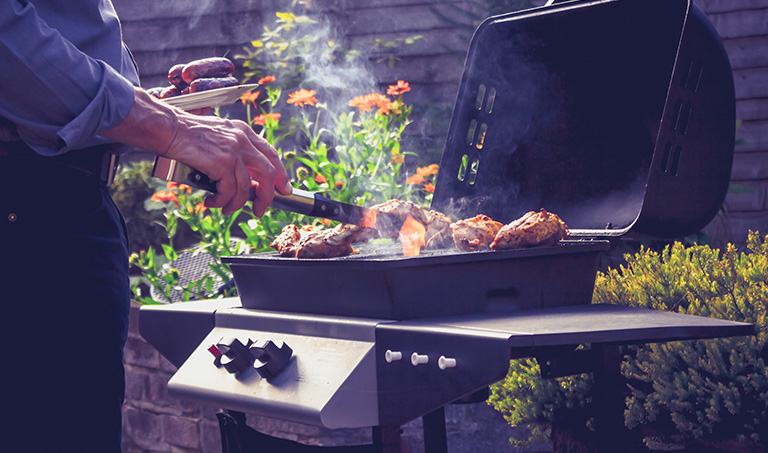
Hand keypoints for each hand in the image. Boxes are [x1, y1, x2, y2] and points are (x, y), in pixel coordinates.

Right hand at [102, 88, 291, 216]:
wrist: (167, 128)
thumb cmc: (186, 135)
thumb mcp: (217, 136)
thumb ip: (233, 151)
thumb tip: (244, 180)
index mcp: (243, 132)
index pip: (270, 154)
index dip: (280, 174)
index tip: (283, 189)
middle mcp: (242, 139)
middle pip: (267, 172)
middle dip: (267, 195)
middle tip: (260, 209)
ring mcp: (233, 151)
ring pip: (246, 187)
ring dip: (237, 204)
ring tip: (225, 209)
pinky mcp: (222, 163)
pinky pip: (229, 191)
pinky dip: (222, 201)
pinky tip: (213, 202)